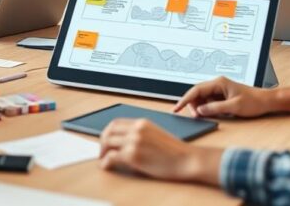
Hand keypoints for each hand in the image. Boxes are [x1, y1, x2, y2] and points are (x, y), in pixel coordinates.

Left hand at [99, 118, 220, 184]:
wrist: (187, 160)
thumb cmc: (176, 151)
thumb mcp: (156, 135)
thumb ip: (141, 134)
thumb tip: (125, 142)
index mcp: (142, 123)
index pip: (115, 123)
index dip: (107, 132)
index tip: (106, 141)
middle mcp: (136, 129)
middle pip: (108, 131)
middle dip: (102, 142)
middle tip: (102, 152)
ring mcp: (134, 141)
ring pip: (107, 143)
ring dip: (102, 152)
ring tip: (104, 159)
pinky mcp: (133, 155)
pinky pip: (111, 157)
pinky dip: (105, 162)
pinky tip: (107, 166)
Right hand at [173, 76, 274, 118]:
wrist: (267, 101)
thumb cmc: (253, 102)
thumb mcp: (233, 107)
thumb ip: (215, 108)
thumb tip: (200, 110)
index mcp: (219, 83)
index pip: (196, 90)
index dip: (185, 100)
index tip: (177, 108)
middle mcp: (217, 84)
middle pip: (197, 94)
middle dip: (194, 105)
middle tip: (196, 117)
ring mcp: (220, 90)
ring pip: (203, 98)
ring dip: (201, 108)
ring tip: (206, 116)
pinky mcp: (222, 96)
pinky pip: (209, 101)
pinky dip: (208, 108)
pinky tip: (212, 114)